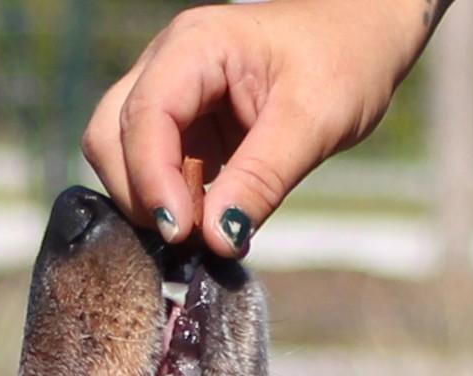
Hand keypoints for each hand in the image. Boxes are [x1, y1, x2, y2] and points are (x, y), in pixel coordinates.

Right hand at [83, 0, 442, 259]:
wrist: (362, 37)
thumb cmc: (347, 60)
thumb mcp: (314, 122)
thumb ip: (262, 180)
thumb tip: (215, 241)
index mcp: (196, 45)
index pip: (144, 116)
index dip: (152, 180)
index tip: (182, 232)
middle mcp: (167, 64)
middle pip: (109, 137)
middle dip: (140, 194)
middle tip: (191, 236)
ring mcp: (169, 95)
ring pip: (120, 157)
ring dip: (152, 203)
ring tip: (206, 228)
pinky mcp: (180, 126)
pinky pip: (151, 172)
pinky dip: (171, 204)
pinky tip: (209, 218)